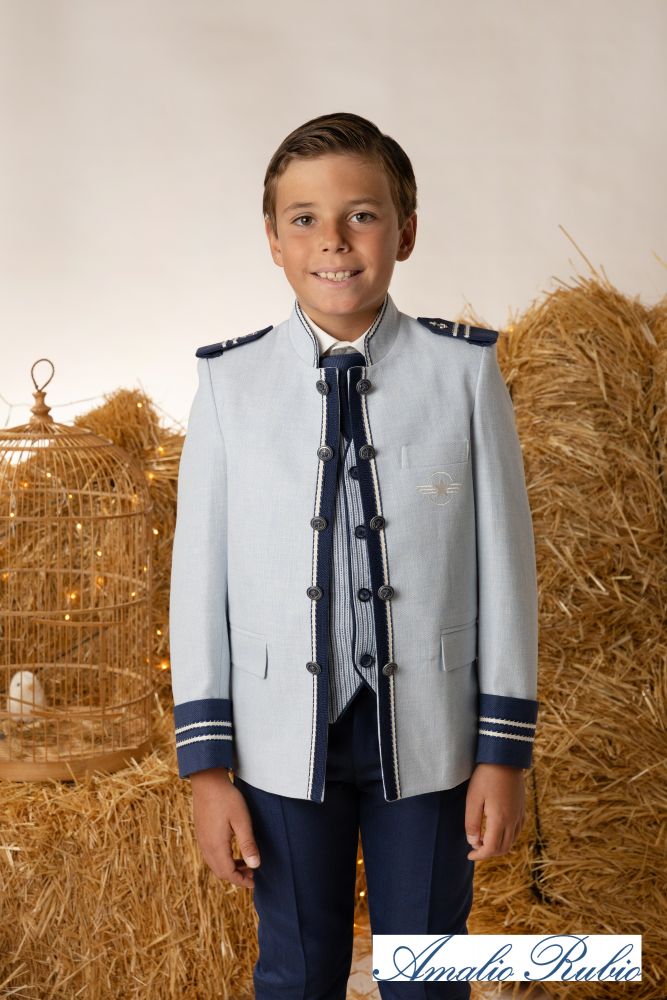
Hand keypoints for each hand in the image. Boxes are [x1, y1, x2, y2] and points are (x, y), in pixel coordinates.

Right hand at [190, 768, 260, 887]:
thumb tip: (255, 866)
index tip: (254, 882)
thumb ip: (247, 844)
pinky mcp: (200, 832)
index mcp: (216, 846)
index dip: (241, 881)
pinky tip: (232, 851)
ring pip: (214, 863)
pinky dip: (222, 859)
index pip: (228, 873)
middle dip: (236, 876)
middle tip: (252, 872)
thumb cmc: (227, 799)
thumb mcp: (242, 821)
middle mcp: (206, 846)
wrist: (207, 781)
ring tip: (245, 862)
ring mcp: (201, 839)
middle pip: (220, 871)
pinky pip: (210, 854)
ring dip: (229, 867)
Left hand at [464, 763, 525, 860]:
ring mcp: (519, 815)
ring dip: (498, 846)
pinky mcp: (522, 808)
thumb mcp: (473, 799)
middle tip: (475, 849)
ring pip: (512, 841)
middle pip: (503, 848)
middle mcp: (513, 821)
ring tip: (484, 841)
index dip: (479, 855)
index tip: (469, 855)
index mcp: (500, 820)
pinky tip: (498, 831)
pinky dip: (508, 837)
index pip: (491, 848)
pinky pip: (517, 831)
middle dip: (488, 853)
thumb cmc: (485, 777)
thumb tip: (473, 842)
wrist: (505, 758)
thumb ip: (472, 823)